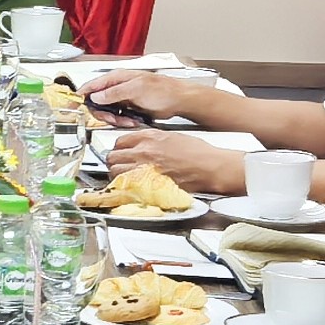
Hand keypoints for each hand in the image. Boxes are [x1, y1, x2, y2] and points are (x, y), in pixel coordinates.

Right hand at [83, 70, 229, 124]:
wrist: (179, 100)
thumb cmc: (162, 91)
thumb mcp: (135, 90)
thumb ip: (113, 93)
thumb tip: (95, 96)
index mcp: (116, 78)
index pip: (91, 86)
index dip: (81, 96)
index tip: (75, 107)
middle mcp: (117, 87)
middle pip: (97, 102)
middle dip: (104, 113)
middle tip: (113, 119)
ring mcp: (122, 97)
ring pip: (107, 111)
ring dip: (115, 119)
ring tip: (128, 120)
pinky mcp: (129, 107)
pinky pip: (118, 116)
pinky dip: (123, 121)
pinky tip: (132, 121)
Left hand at [107, 128, 245, 196]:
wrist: (211, 167)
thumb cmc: (199, 153)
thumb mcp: (173, 137)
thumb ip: (153, 140)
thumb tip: (142, 144)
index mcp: (150, 137)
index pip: (120, 141)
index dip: (119, 147)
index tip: (121, 151)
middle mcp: (144, 152)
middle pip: (112, 156)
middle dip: (113, 161)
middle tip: (118, 165)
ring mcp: (145, 169)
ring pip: (115, 172)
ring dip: (116, 174)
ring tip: (123, 176)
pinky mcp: (149, 185)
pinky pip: (127, 186)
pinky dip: (125, 187)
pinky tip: (130, 186)